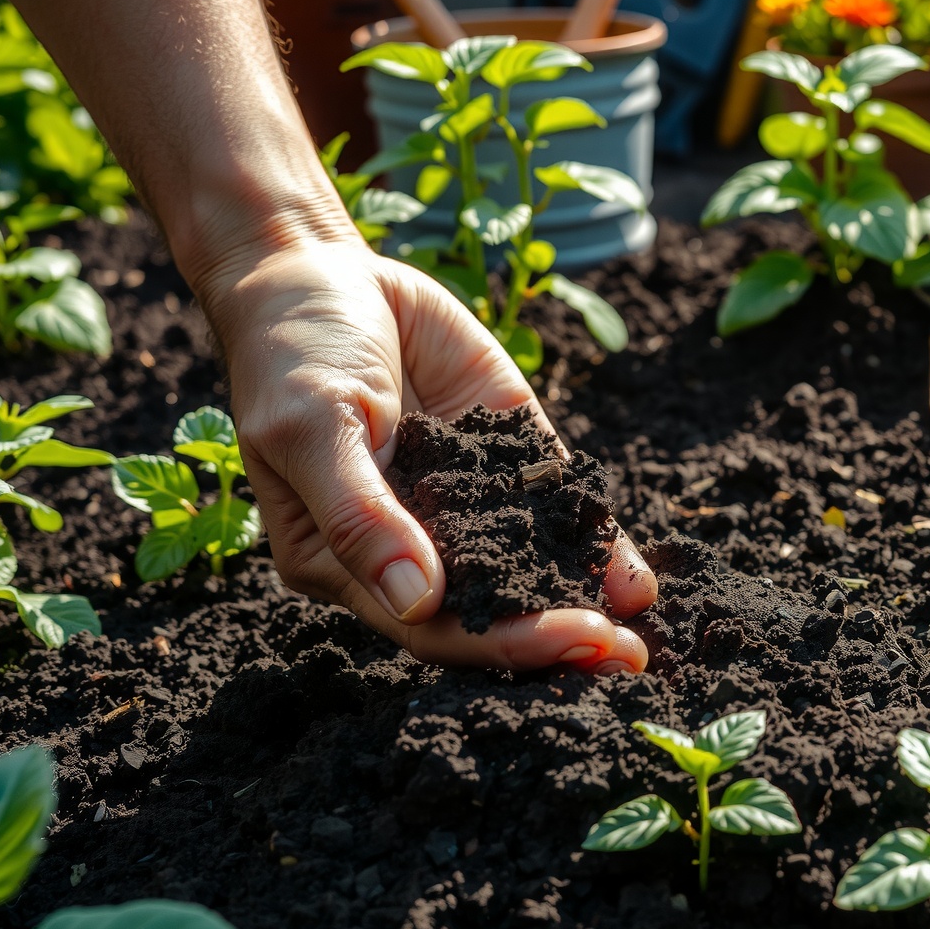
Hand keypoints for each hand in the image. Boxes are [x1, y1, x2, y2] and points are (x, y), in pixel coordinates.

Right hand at [200, 235, 656, 672]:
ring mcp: (463, 501)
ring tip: (641, 639)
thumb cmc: (289, 355)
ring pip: (527, 568)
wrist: (317, 270)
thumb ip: (362, 516)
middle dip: (555, 637)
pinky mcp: (506, 453)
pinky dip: (594, 542)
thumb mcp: (312, 428)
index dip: (500, 642)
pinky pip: (553, 505)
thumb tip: (420, 601)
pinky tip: (636, 579)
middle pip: (486, 613)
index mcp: (344, 563)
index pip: (429, 625)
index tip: (573, 644)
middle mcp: (411, 544)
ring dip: (584, 602)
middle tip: (625, 658)